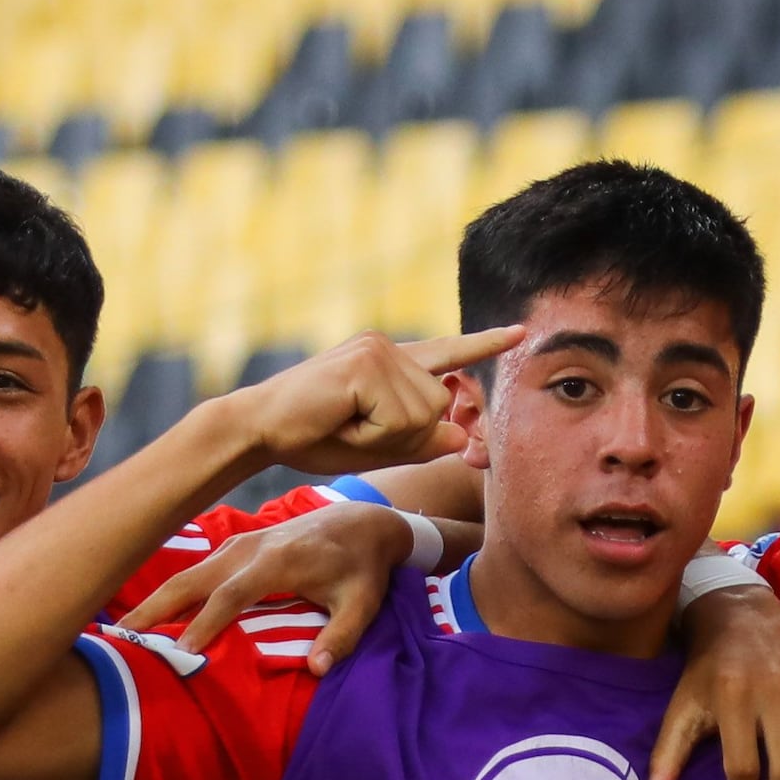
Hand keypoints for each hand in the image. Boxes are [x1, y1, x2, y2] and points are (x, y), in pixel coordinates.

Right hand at [120, 498, 431, 673]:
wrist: (362, 523)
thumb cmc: (363, 568)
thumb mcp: (363, 604)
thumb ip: (342, 637)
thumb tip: (317, 670)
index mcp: (278, 560)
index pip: (231, 594)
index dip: (205, 622)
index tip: (183, 651)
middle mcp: (250, 547)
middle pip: (193, 578)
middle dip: (157, 607)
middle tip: (123, 637)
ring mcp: (239, 543)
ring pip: (188, 572)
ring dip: (156, 599)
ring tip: (125, 629)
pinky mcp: (235, 544)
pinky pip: (198, 569)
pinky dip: (173, 590)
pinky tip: (153, 613)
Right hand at [225, 327, 520, 475]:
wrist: (259, 429)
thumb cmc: (312, 437)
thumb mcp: (376, 446)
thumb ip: (419, 441)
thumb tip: (459, 436)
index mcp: (391, 362)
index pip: (447, 353)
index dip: (485, 345)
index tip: (520, 333)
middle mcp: (389, 348)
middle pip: (438, 407)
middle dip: (402, 435)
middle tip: (352, 429)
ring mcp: (378, 350)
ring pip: (421, 415)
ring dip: (383, 435)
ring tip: (343, 422)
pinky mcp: (366, 363)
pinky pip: (396, 418)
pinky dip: (369, 433)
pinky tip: (339, 419)